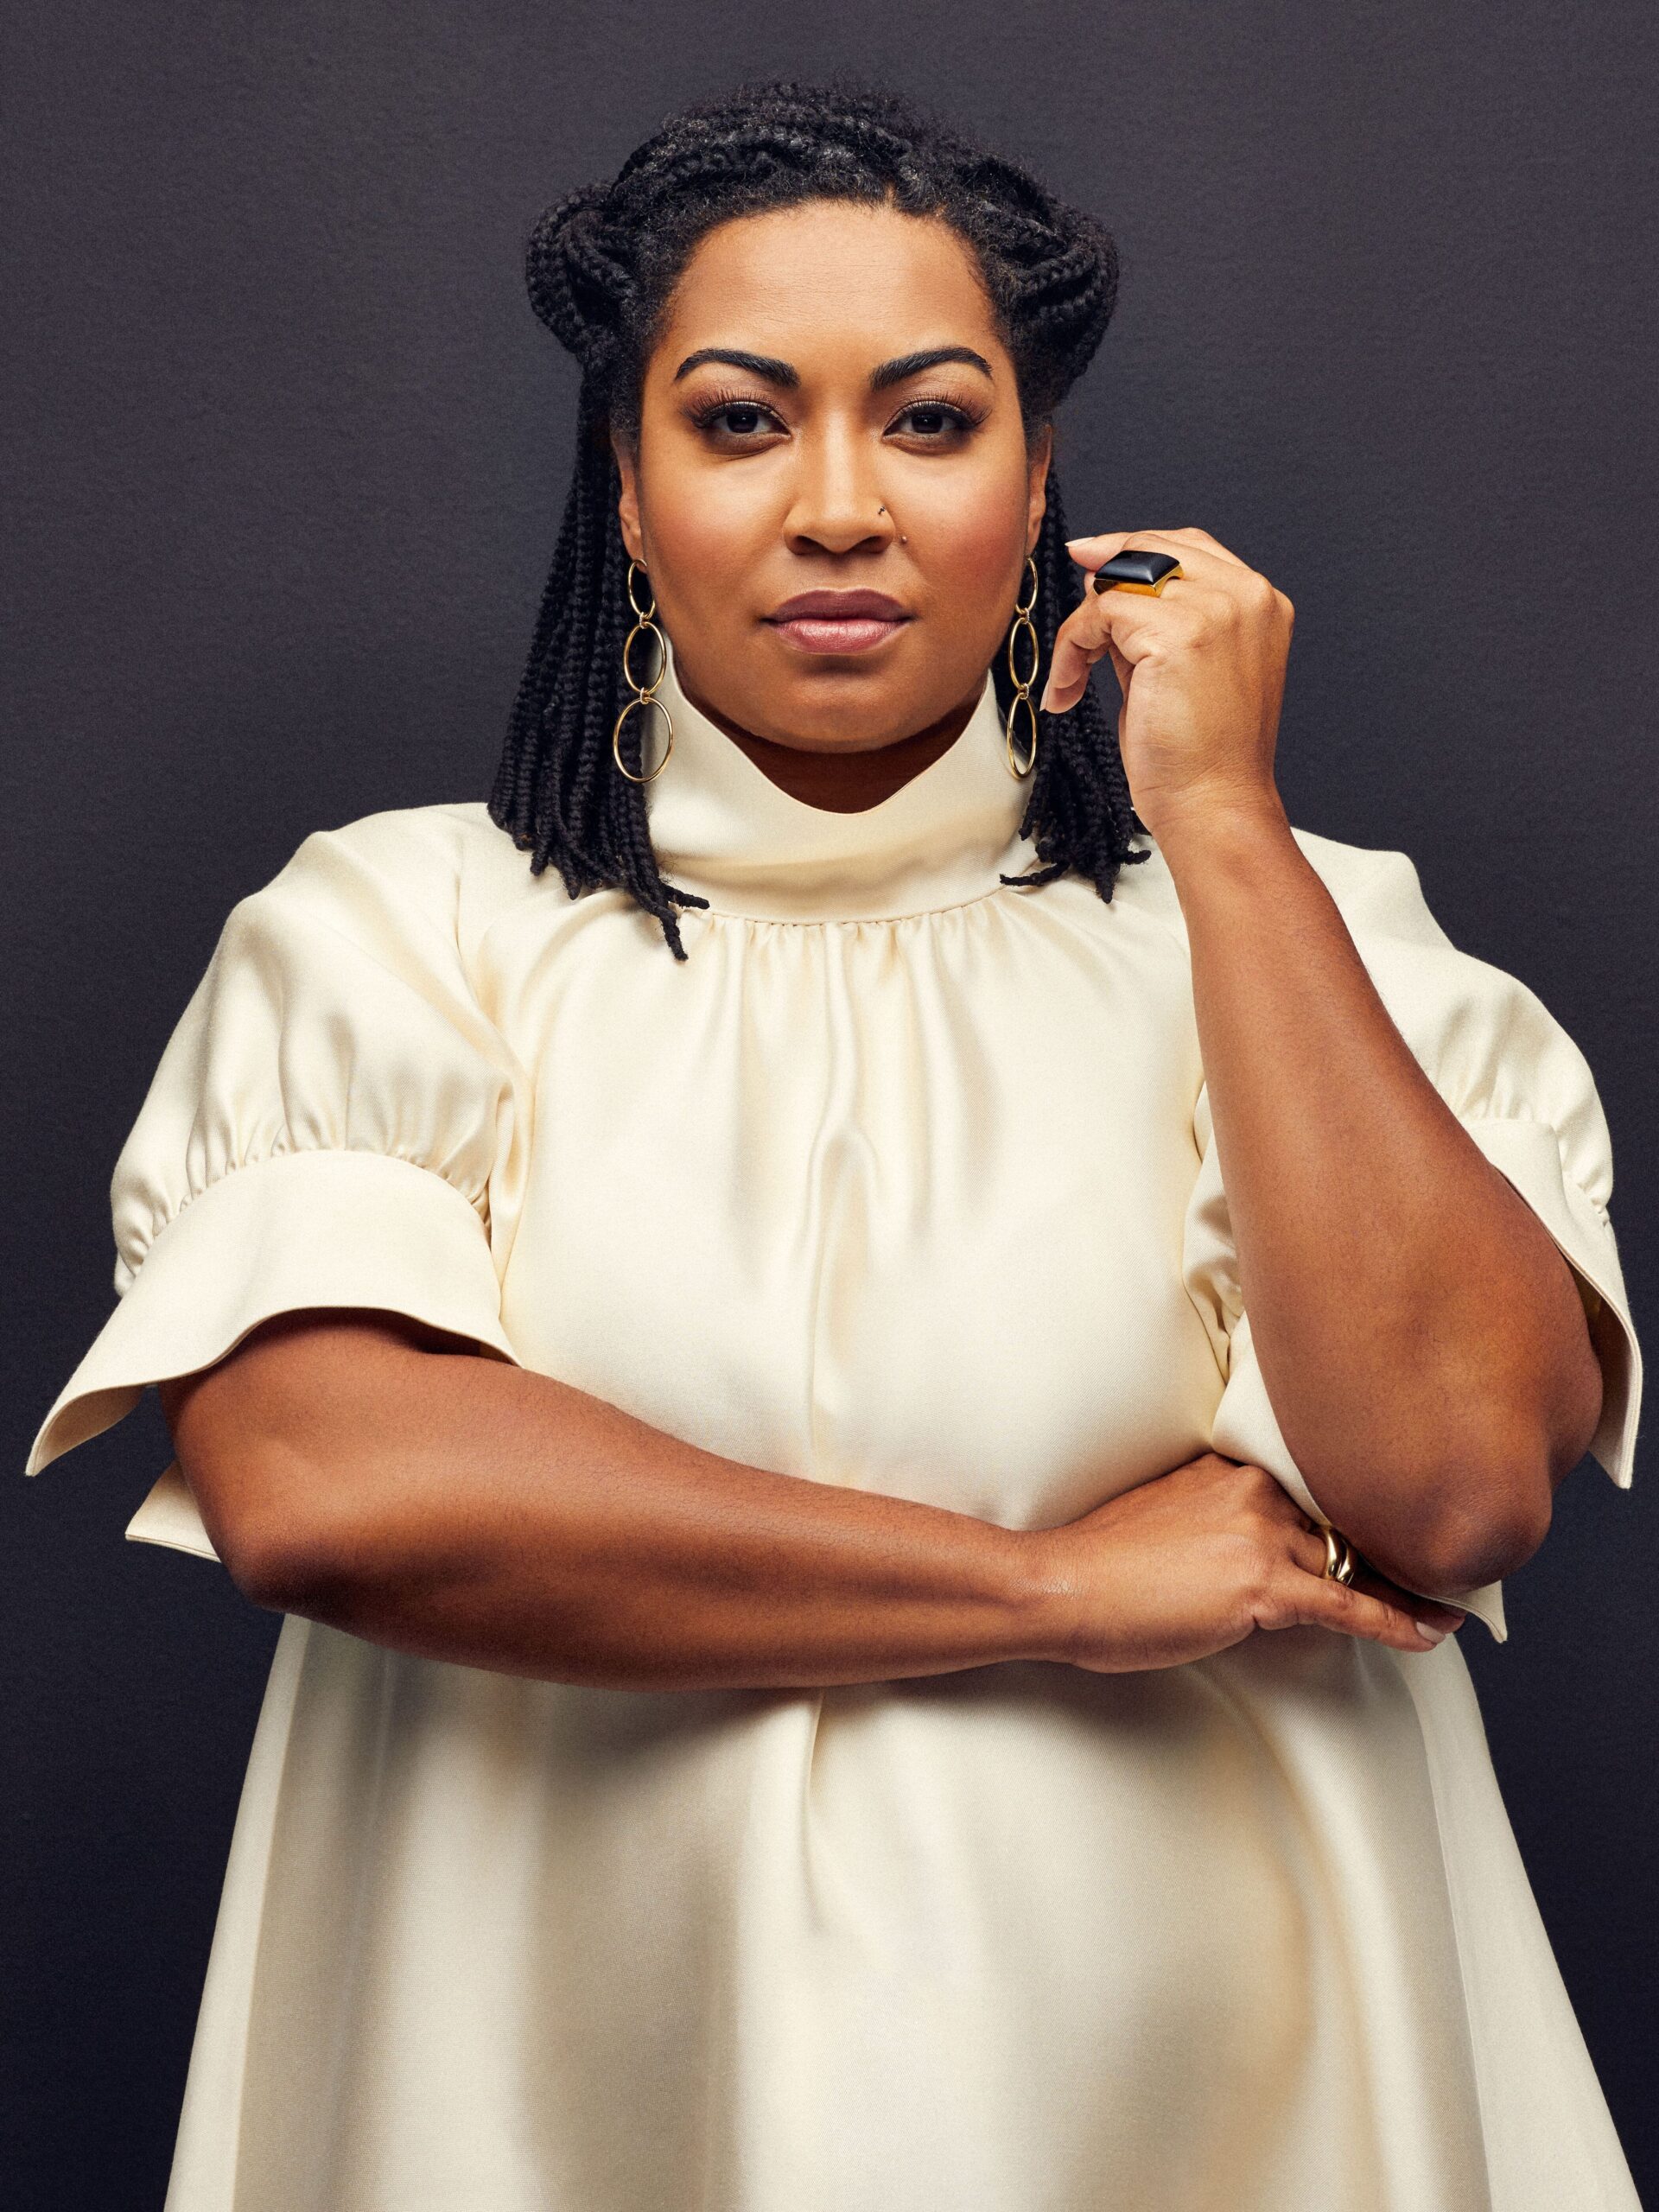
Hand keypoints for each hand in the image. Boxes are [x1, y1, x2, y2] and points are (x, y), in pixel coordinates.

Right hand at [1024, 1452, 1466, 1672]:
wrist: (1062, 1587)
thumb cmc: (1100, 1563)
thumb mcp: (1167, 1517)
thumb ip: (1219, 1519)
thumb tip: (1254, 1550)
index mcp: (1230, 1468)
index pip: (1314, 1489)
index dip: (1361, 1510)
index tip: (1400, 1518)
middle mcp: (1254, 1490)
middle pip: (1343, 1524)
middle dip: (1394, 1546)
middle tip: (1448, 1560)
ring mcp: (1260, 1535)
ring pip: (1354, 1563)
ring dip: (1408, 1586)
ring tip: (1453, 1600)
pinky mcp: (1261, 1586)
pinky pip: (1349, 1605)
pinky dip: (1399, 1620)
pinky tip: (1434, 1632)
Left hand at [1038, 526, 1293, 843]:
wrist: (1214, 806)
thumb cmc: (1200, 757)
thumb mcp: (1183, 669)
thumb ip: (1155, 621)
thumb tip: (1101, 580)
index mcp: (1261, 602)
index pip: (1187, 547)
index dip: (1130, 550)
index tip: (1088, 561)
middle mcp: (1247, 595)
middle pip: (1151, 550)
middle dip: (1100, 579)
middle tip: (1072, 625)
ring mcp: (1217, 609)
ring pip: (1118, 582)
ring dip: (1080, 630)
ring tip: (1073, 679)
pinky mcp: (1179, 633)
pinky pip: (1099, 614)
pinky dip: (1071, 650)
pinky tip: (1069, 691)